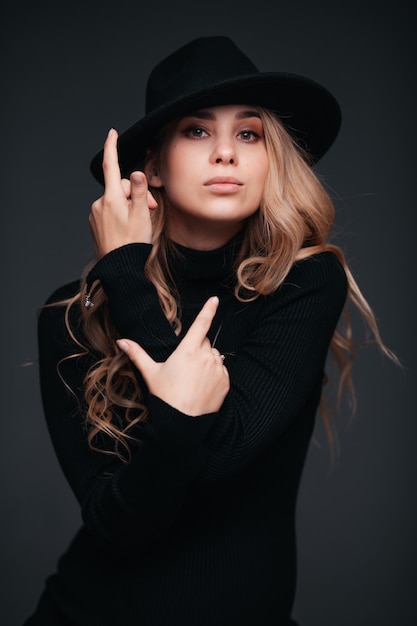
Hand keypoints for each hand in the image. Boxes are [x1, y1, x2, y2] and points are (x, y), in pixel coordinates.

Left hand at [89, 128, 157, 257]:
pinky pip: (110, 211)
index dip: (111, 147)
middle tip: (151, 211)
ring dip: (130, 206)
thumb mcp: (142, 215)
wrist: (119, 268)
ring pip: (116, 200)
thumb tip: (136, 173)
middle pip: (120, 187)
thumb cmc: (133, 244)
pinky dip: (121, 215)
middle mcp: (100, 203)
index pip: (111, 166)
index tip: (112, 133)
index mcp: (111, 198)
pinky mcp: (96, 224)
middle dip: (136, 194)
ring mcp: (96, 214)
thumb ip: (140, 192)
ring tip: (140, 223)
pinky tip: (128, 230)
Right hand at [117, 297, 229, 415]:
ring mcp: (218, 369)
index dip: (208, 309)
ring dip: (206, 361)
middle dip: (197, 348)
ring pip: (214, 356)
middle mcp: (206, 356)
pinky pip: (222, 371)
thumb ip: (137, 354)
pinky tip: (202, 386)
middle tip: (184, 365)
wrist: (182, 423)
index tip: (214, 299)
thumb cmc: (165, 397)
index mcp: (188, 350)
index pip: (201, 323)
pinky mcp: (225, 382)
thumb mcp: (150, 373)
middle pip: (205, 342)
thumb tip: (121, 341)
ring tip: (192, 379)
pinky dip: (214, 374)